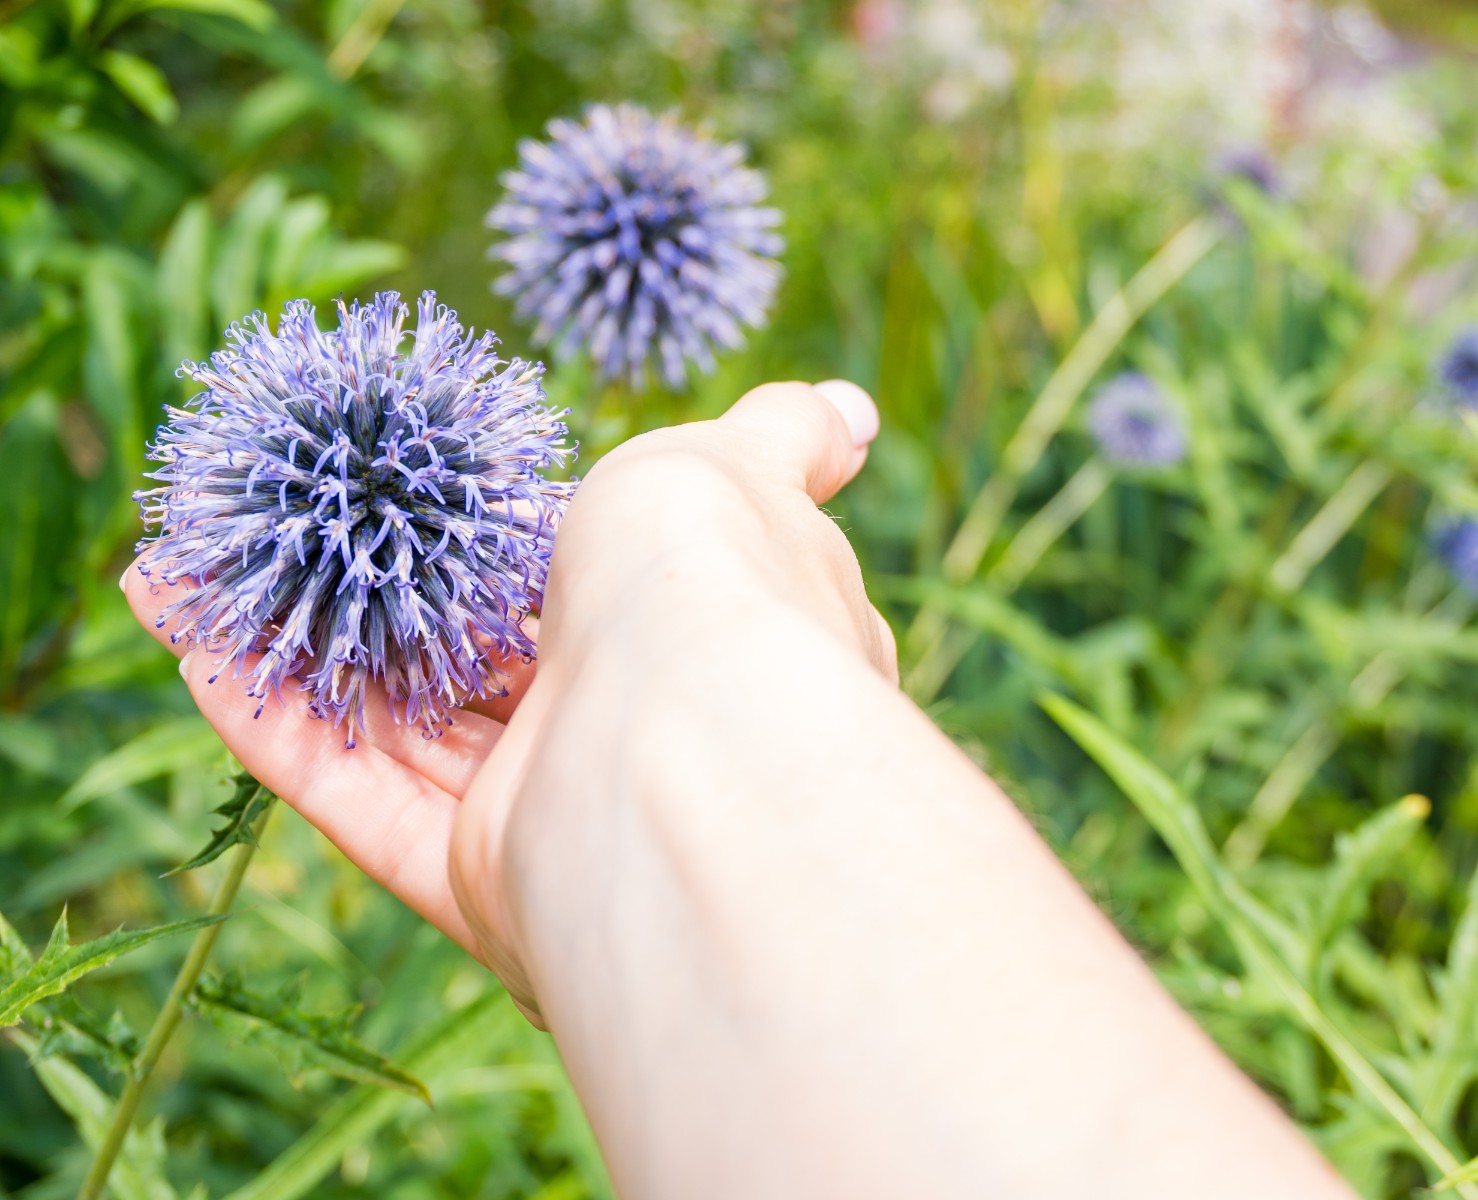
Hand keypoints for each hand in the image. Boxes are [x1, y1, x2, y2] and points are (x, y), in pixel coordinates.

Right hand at [125, 379, 886, 1018]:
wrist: (698, 736)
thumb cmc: (720, 580)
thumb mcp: (747, 463)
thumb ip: (782, 436)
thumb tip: (851, 413)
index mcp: (681, 637)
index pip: (571, 584)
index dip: (478, 536)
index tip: (397, 487)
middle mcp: (621, 733)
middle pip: (464, 662)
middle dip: (360, 595)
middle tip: (265, 529)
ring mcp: (548, 811)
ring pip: (392, 729)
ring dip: (287, 647)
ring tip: (187, 566)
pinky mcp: (476, 880)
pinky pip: (352, 796)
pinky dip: (268, 722)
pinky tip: (189, 635)